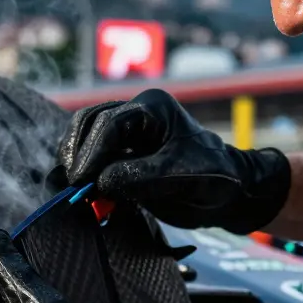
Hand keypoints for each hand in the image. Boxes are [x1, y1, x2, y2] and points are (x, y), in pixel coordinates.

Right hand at [57, 88, 290, 234]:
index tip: (82, 179)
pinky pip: (91, 152)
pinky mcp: (121, 152)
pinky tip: (79, 186)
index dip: (92, 152)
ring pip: (84, 134)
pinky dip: (82, 167)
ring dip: (75, 158)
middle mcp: (135, 113)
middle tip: (73, 184)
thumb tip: (100, 182)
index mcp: (153, 108)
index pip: (110, 124)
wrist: (229, 193)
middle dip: (78, 152)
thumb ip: (140, 176)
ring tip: (72, 185)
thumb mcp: (181, 176)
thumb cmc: (214, 178)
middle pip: (89, 122)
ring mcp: (127, 132)